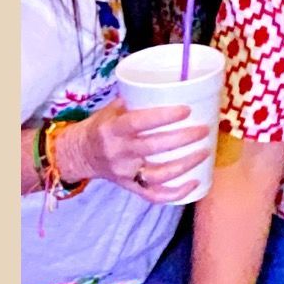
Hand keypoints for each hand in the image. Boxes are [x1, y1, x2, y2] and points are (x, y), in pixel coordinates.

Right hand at [74, 94, 217, 198]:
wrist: (80, 154)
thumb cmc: (101, 127)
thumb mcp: (111, 110)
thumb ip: (136, 101)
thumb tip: (171, 88)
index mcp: (112, 129)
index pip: (138, 122)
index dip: (163, 117)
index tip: (186, 110)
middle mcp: (118, 152)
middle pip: (153, 147)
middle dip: (182, 139)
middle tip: (203, 130)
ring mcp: (125, 172)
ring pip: (158, 174)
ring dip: (184, 165)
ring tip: (204, 152)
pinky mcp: (130, 187)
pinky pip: (154, 195)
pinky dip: (176, 193)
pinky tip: (194, 183)